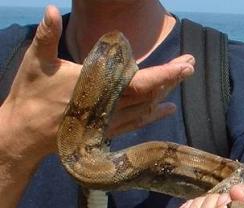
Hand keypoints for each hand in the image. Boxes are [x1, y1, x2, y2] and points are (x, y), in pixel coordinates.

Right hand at [1, 5, 193, 167]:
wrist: (26, 134)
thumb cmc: (32, 95)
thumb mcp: (36, 62)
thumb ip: (46, 36)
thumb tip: (50, 9)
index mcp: (97, 88)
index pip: (139, 82)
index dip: (164, 75)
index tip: (185, 66)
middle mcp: (109, 107)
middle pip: (149, 94)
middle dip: (172, 79)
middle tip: (190, 63)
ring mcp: (110, 121)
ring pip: (145, 108)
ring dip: (165, 93)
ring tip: (180, 78)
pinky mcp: (107, 130)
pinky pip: (136, 123)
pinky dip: (153, 115)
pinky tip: (167, 108)